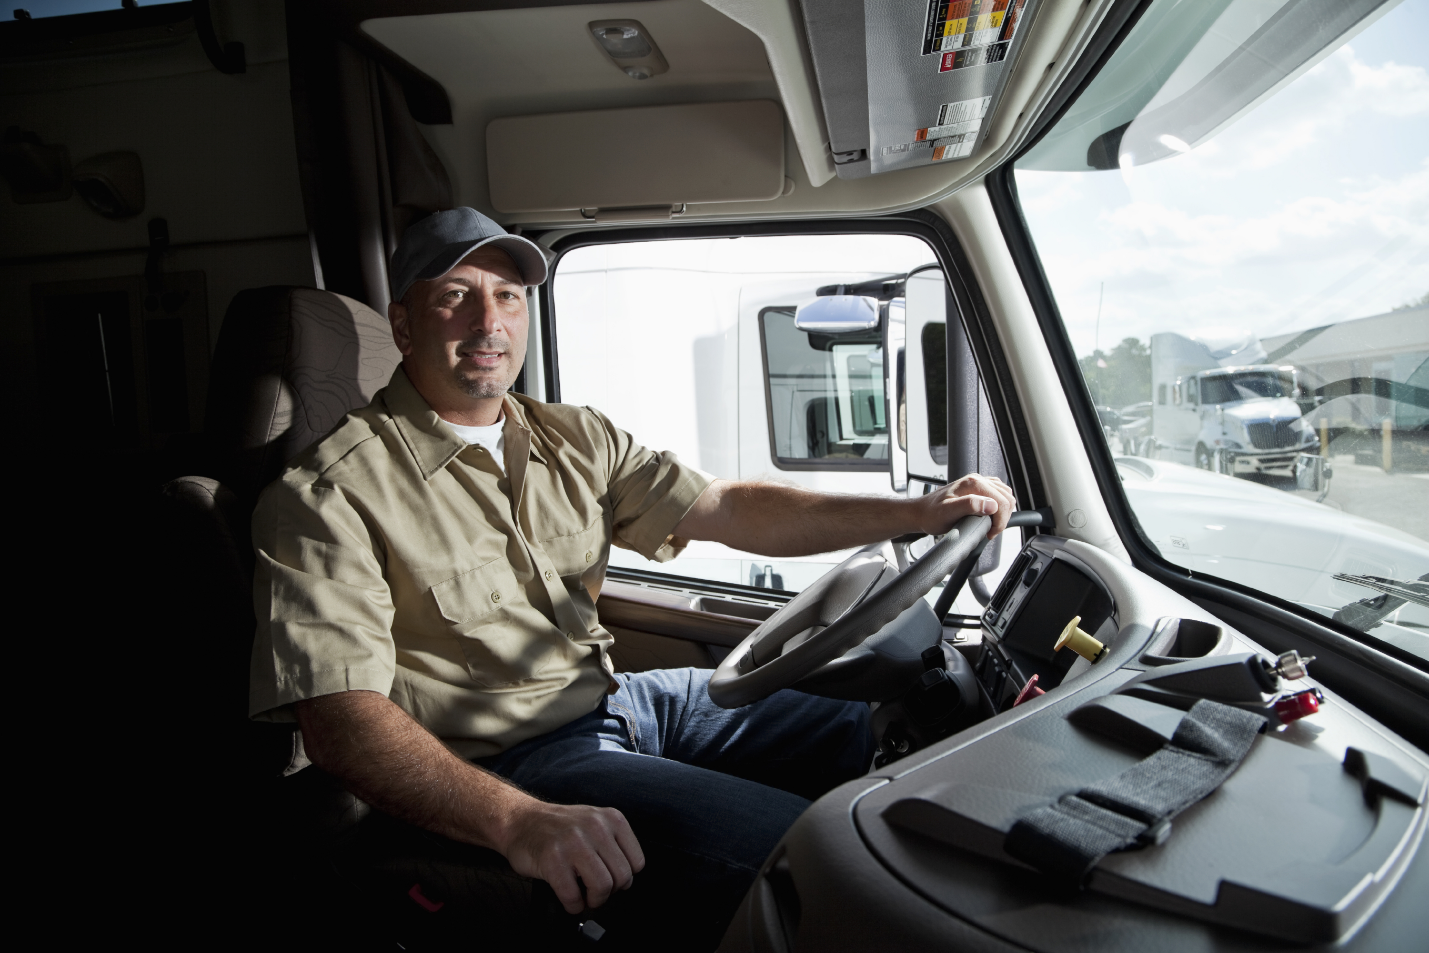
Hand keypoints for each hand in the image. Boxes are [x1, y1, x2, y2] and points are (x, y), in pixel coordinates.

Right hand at [497, 800, 645, 913]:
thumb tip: (626, 879)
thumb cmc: (559, 828)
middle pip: (622, 877)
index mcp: (611, 819)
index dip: (623, 878)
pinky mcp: (553, 859)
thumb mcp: (595, 822)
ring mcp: (573, 842)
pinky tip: (569, 898)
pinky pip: (573, 896)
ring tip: (584, 896)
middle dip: (609, 892)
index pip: (637, 862)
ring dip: (593, 900)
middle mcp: (595, 827)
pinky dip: (573, 905)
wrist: (521, 821)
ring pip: (603, 886)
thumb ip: (613, 844)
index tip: (610, 879)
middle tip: (596, 891)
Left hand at [919, 473, 1015, 539]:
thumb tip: (990, 505)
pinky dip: (999, 507)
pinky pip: (998, 495)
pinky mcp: (977, 489)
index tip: (990, 532)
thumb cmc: (931, 514)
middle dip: (1002, 518)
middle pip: (1006, 498)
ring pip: (1005, 495)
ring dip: (1003, 512)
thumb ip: (970, 506)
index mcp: (973, 483)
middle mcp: (977, 480)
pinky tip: (990, 516)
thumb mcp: (948, 512)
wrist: (921, 512)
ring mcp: (978, 483)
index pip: (1002, 501)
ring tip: (990, 525)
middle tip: (990, 531)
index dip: (1000, 521)